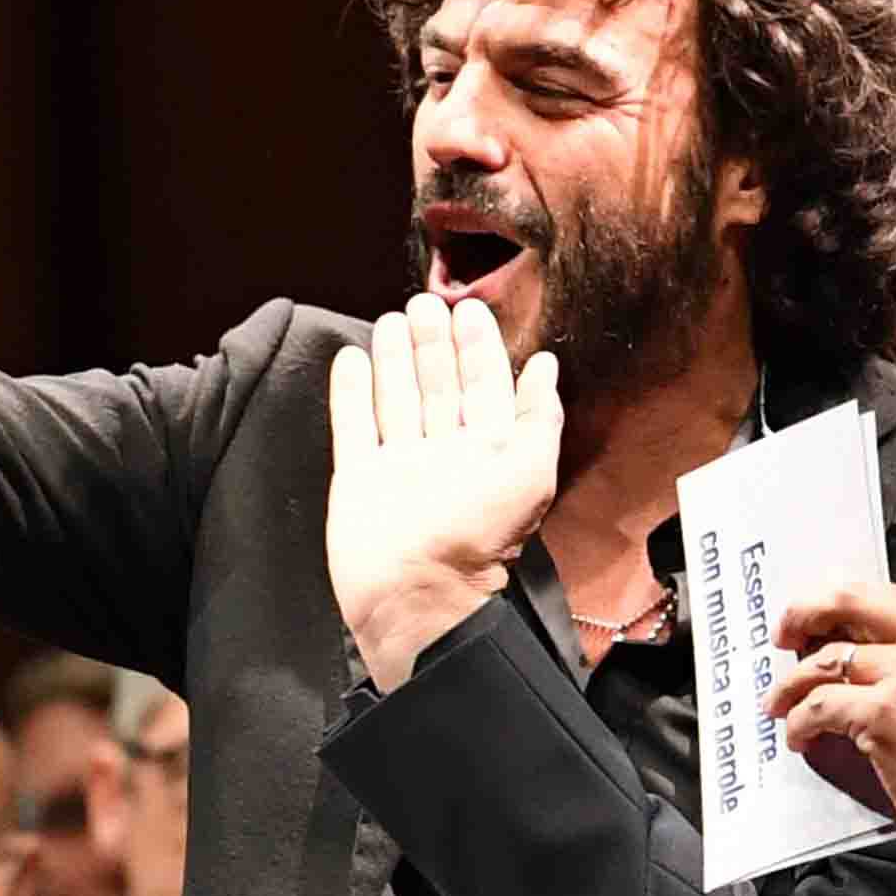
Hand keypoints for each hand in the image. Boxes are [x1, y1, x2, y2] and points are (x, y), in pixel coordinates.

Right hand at [327, 295, 561, 689]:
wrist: (417, 591)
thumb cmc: (479, 532)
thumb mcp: (530, 469)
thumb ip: (538, 415)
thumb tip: (546, 364)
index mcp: (488, 450)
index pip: (485, 386)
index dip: (480, 349)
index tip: (471, 309)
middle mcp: (445, 453)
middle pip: (439, 386)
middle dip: (434, 345)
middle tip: (425, 304)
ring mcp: (400, 465)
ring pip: (397, 400)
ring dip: (396, 360)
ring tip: (391, 321)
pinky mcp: (359, 477)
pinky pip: (354, 426)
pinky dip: (351, 393)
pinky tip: (350, 358)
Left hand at [766, 584, 895, 855]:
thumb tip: (882, 656)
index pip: (886, 596)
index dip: (841, 604)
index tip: (819, 617)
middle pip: (849, 605)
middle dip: (804, 614)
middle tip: (785, 635)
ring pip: (825, 661)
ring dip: (793, 685)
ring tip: (783, 704)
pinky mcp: (884, 715)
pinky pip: (820, 706)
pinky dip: (800, 721)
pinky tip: (801, 735)